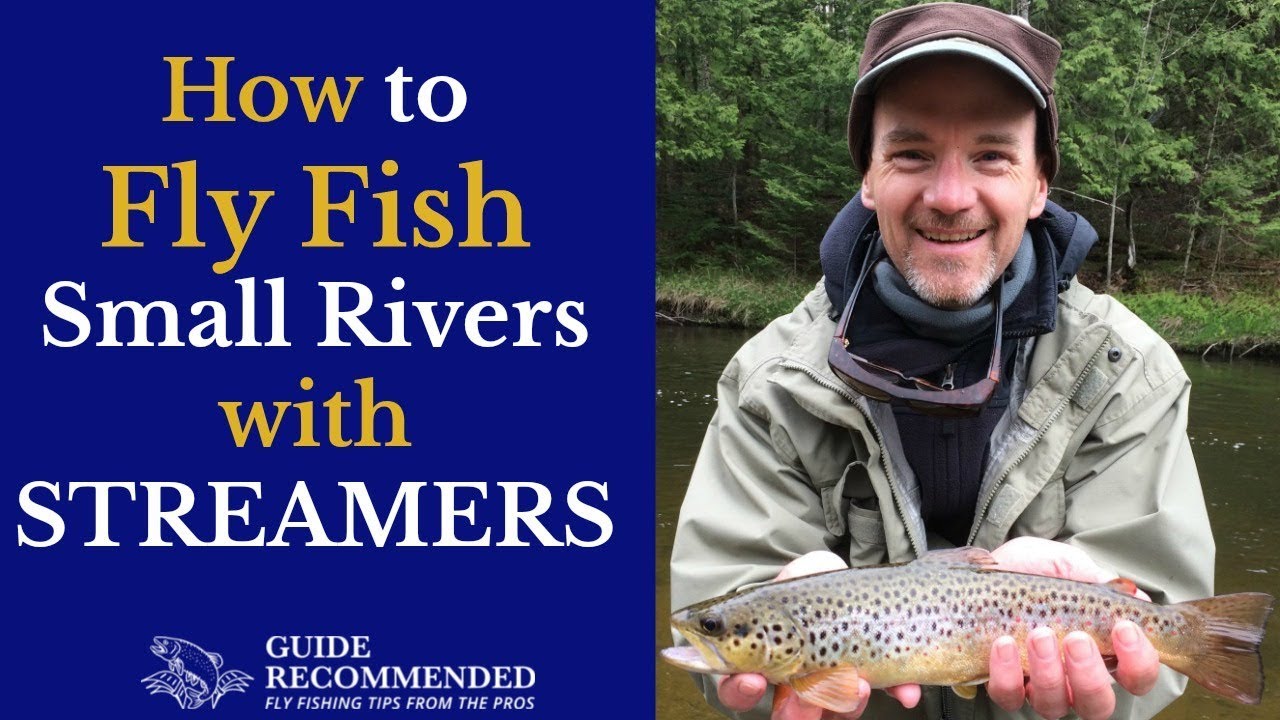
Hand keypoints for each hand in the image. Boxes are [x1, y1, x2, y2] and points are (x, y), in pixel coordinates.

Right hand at [715, 552, 920, 718]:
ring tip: (858, 685)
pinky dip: (895, 692)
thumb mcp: (799, 573)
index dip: (739, 689)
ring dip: (844, 702)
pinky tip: (905, 691)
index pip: (735, 687)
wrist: (864, 586)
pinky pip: (882, 696)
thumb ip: (789, 579)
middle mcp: (793, 683)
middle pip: (784, 713)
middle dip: (793, 713)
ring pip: (834, 712)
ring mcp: (834, 687)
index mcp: (759, 659)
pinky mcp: (872, 683)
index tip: (753, 680)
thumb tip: (790, 584)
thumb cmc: (817, 583)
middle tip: (802, 705)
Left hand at [986, 538, 1161, 719]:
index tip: (1124, 628)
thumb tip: (1131, 594)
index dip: (1139, 662)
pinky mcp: (1005, 683)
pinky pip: (1008, 695)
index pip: (1137, 677)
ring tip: (1039, 635)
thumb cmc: (1038, 572)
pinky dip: (1007, 674)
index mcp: (1104, 652)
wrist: (994, 566)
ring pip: (1054, 705)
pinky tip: (1003, 644)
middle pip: (1098, 705)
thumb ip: (1098, 579)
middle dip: (1090, 676)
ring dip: (1049, 673)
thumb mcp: (1070, 566)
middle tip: (1077, 639)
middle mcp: (1076, 679)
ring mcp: (1040, 686)